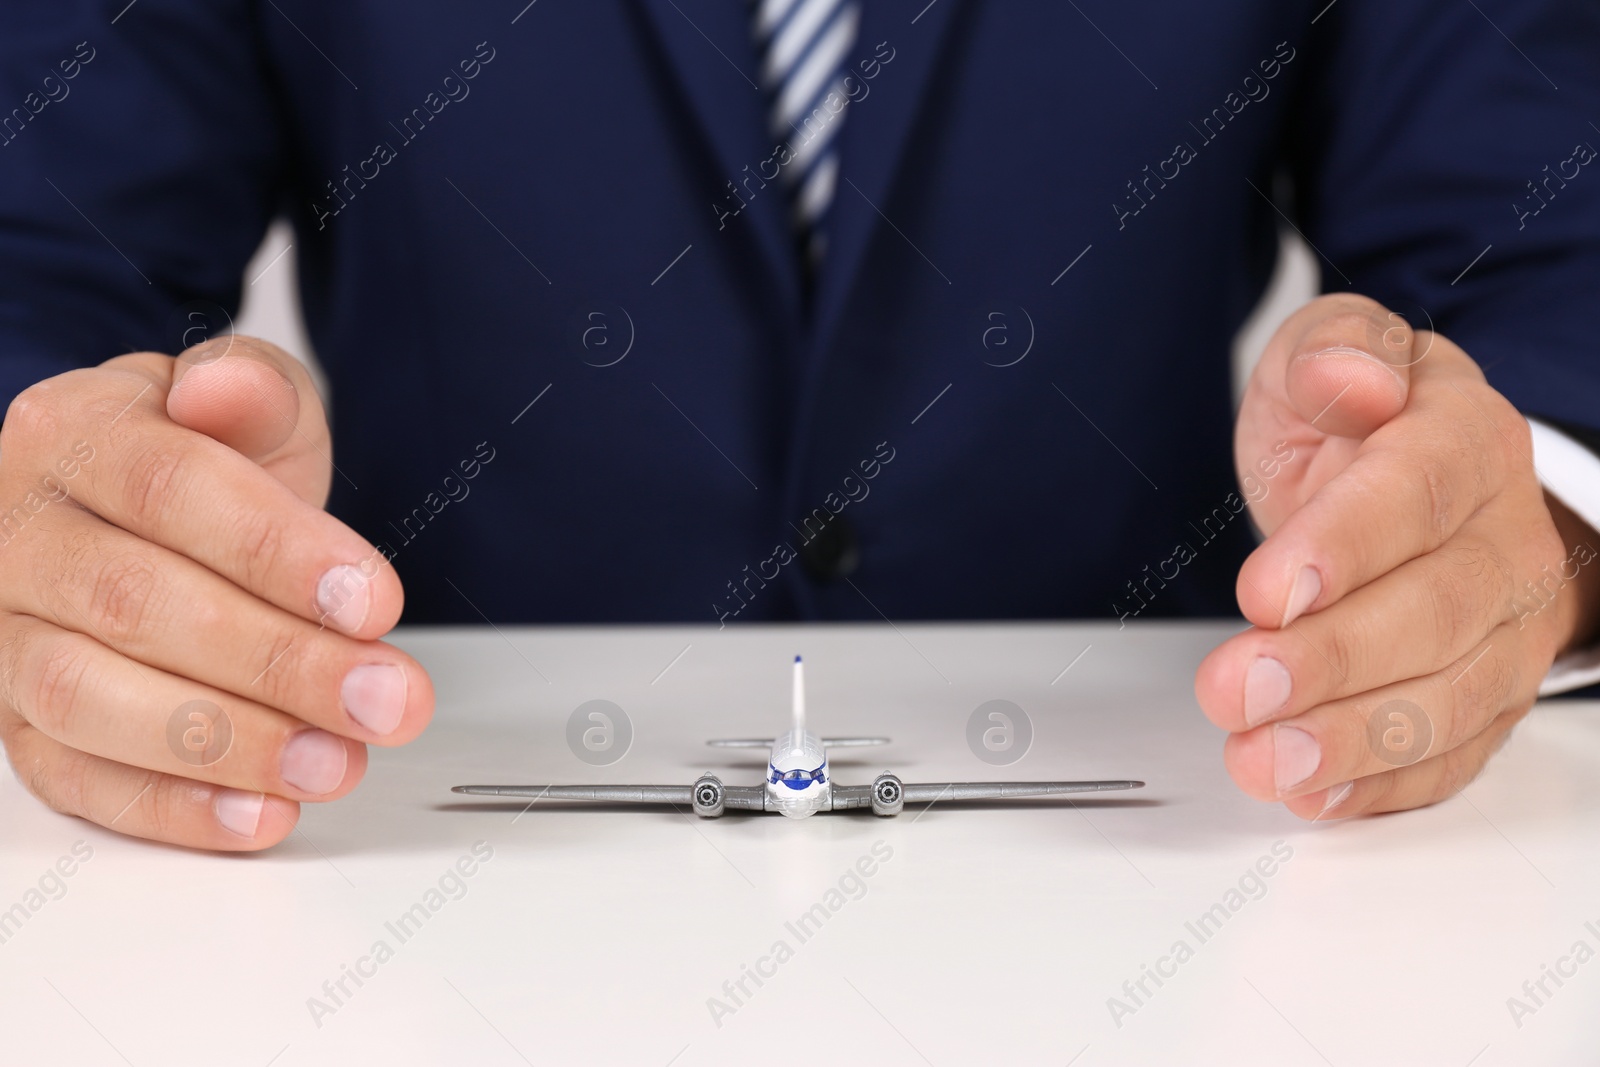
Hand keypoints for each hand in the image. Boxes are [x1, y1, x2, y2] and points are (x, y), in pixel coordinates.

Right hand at [0, 336, 432, 848]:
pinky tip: (263, 813)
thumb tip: (224, 390)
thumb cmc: (208, 457)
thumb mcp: (255, 403)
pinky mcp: (19, 724)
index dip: (276, 551)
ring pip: (88, 699)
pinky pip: (75, 778)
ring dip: (227, 744)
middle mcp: (18, 536)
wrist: (148, 507)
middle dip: (278, 662)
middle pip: (137, 604)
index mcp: (74, 435)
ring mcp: (4, 636)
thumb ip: (254, 391)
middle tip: (386, 698)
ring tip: (337, 762)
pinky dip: (172, 808)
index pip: (167, 489)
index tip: (375, 602)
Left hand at [1195, 294, 1599, 818]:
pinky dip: (1382, 784)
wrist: (1414, 479)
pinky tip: (1313, 794)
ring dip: (1352, 740)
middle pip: (1437, 612)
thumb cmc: (1357, 425)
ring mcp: (1507, 629)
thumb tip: (1357, 382)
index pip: (1420, 495)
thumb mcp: (1325, 355)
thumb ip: (1332, 355)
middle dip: (1331, 660)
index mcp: (1467, 440)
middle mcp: (1505, 539)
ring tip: (1262, 758)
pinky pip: (1451, 755)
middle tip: (1236, 688)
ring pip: (1450, 698)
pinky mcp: (1486, 696)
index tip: (1265, 591)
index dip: (1345, 548)